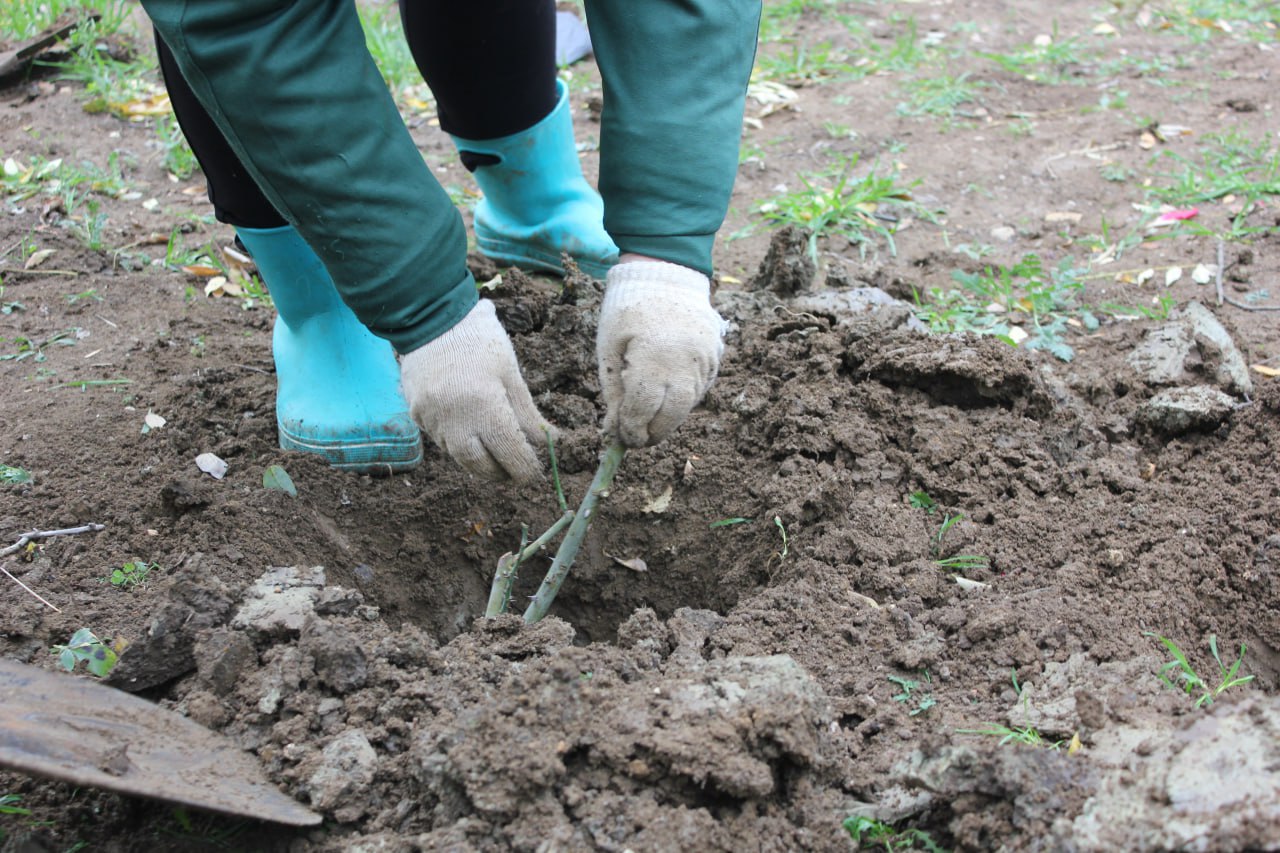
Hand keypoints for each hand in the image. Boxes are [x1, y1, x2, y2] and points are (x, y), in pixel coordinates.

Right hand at [400, 299, 549, 481]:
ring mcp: (431, 418)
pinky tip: (469, 435)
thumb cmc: (479, 339)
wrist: (430, 317)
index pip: (508, 451)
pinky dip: (458, 444)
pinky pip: (439, 440)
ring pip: (457, 455)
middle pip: (479, 464)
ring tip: (494, 457)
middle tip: (514, 473)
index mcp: (484, 403)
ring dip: (478, 461)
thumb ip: (527, 412)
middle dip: (499, 473)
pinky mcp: (416, 414)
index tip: (533, 475)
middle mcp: (454, 417)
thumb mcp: (510, 372)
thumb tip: (549, 442)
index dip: (524, 468)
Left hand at [597, 260, 725, 446]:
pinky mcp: (715, 357)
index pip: (643, 409)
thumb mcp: (609, 348)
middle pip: (672, 415)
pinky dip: (681, 401)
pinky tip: (665, 398)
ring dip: (667, 419)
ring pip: (688, 404)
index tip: (620, 437)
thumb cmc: (628, 310)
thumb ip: (613, 391)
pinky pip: (700, 389)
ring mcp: (705, 358)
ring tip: (648, 420)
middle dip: (653, 433)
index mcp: (654, 355)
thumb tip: (615, 430)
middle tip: (637, 440)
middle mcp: (686, 360)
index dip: (630, 429)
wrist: (665, 275)